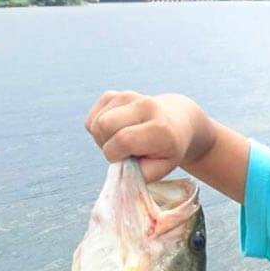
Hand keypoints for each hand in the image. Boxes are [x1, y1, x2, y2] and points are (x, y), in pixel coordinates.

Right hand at [84, 91, 214, 181]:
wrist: (177, 122)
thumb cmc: (168, 149)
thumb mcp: (163, 167)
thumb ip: (140, 174)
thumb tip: (119, 172)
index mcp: (160, 127)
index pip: (123, 140)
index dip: (117, 155)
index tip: (127, 159)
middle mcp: (145, 105)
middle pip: (103, 126)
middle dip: (107, 145)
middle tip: (124, 152)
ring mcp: (128, 96)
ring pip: (95, 123)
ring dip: (102, 139)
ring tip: (122, 142)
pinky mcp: (114, 95)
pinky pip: (92, 118)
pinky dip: (98, 130)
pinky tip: (117, 132)